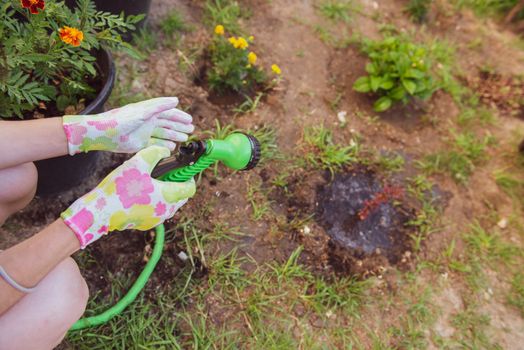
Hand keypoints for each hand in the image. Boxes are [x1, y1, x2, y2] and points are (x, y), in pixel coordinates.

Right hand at [61, 146, 195, 247]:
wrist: (99, 212)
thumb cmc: (119, 188)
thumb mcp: (138, 163)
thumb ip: (155, 153)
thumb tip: (165, 151)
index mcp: (168, 196)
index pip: (190, 188)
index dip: (188, 177)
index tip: (180, 170)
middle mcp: (166, 211)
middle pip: (181, 197)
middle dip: (176, 184)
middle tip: (163, 174)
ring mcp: (156, 220)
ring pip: (169, 205)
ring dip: (165, 194)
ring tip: (149, 182)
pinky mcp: (146, 224)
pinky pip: (157, 211)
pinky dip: (154, 202)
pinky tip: (140, 194)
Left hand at [62, 97, 193, 154]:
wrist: (104, 133)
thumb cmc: (122, 119)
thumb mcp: (143, 111)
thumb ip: (160, 106)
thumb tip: (176, 100)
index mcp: (149, 112)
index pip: (168, 113)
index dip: (179, 116)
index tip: (190, 120)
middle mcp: (148, 121)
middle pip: (167, 124)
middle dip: (179, 126)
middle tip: (191, 130)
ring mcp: (145, 132)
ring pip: (163, 134)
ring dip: (174, 136)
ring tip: (184, 139)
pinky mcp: (140, 143)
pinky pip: (155, 144)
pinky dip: (164, 146)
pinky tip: (172, 147)